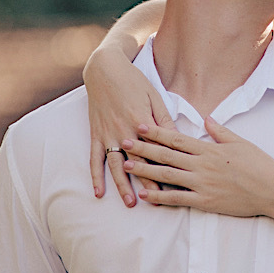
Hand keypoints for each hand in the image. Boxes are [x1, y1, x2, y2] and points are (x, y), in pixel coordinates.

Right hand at [84, 47, 175, 206]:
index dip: (167, 169)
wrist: (105, 69)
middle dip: (148, 183)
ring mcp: (108, 134)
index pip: (157, 152)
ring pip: (116, 165)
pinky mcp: (96, 133)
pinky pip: (95, 158)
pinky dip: (95, 176)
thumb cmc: (133, 81)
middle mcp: (124, 131)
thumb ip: (164, 121)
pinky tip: (98, 192)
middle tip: (158, 203)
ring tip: (130, 203)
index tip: (178, 185)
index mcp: (142, 122)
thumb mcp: (155, 97)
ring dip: (123, 185)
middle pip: (139, 162)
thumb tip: (178, 140)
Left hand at [121, 117, 273, 216]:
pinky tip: (146, 195)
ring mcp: (202, 184)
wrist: (273, 190)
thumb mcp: (240, 142)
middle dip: (143, 148)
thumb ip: (220, 131)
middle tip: (124, 141)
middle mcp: (201, 165)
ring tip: (128, 166)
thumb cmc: (260, 165)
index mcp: (209, 149)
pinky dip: (160, 197)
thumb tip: (206, 118)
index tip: (140, 126)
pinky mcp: (205, 201)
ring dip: (146, 170)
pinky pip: (178, 199)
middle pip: (166, 155)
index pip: (176, 138)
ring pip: (167, 176)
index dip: (156, 132)